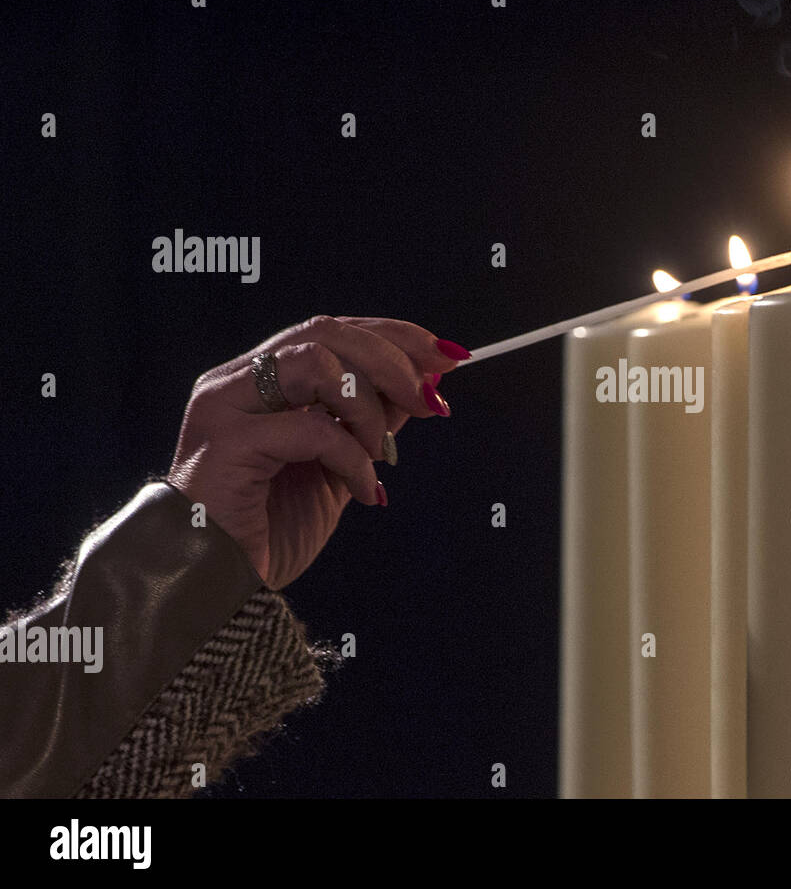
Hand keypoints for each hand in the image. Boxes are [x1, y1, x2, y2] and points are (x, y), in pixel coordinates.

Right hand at [166, 316, 467, 588]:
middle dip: (393, 361)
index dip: (393, 336)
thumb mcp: (339, 467)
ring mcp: (225, 407)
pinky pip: (311, 429)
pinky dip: (352, 457)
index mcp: (259, 381)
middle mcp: (235, 382)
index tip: (445, 358)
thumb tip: (420, 385)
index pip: (331, 331)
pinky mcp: (226, 444)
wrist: (217, 588)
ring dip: (367, 405)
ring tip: (381, 452)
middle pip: (326, 332)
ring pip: (315, 361)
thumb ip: (370, 422)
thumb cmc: (267, 533)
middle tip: (430, 400)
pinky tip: (364, 491)